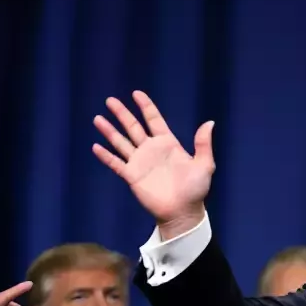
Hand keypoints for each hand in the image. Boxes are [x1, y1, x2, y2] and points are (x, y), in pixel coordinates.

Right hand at [93, 91, 214, 237]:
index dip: (146, 106)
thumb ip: (204, 144)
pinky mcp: (132, 176)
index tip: (136, 93)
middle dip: (122, 114)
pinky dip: (106, 155)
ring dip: (109, 131)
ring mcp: (140, 162)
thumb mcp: (204, 165)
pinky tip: (96, 146)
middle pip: (133, 127)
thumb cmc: (195, 189)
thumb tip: (210, 122)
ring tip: (97, 118)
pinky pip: (116, 163)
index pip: (154, 120)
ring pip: (121, 142)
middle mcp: (151, 150)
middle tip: (110, 100)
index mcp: (168, 144)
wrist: (183, 212)